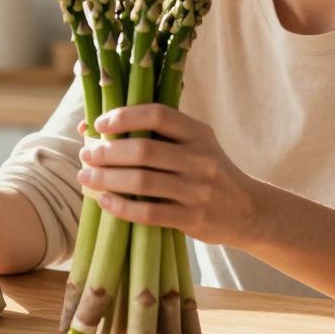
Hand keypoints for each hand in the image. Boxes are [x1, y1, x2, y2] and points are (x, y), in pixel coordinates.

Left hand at [79, 104, 256, 247]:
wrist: (249, 211)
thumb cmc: (209, 172)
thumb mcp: (195, 145)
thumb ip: (157, 134)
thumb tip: (95, 127)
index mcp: (199, 133)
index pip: (158, 114)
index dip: (124, 116)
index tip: (100, 124)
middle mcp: (200, 158)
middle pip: (144, 150)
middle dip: (107, 152)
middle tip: (86, 154)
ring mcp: (198, 190)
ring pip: (142, 182)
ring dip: (107, 179)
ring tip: (86, 176)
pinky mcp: (193, 219)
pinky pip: (149, 213)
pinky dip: (121, 207)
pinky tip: (105, 201)